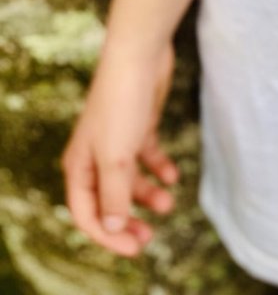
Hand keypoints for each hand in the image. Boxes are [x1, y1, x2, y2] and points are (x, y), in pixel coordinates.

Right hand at [62, 39, 178, 256]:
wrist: (139, 54)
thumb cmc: (121, 103)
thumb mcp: (117, 157)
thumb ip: (115, 194)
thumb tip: (113, 227)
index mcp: (79, 165)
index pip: (86, 212)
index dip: (106, 235)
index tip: (133, 248)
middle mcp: (95, 155)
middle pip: (109, 199)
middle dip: (127, 221)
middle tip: (150, 238)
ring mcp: (118, 139)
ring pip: (130, 180)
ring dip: (146, 195)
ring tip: (168, 203)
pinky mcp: (139, 124)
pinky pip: (147, 156)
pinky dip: (158, 168)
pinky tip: (173, 175)